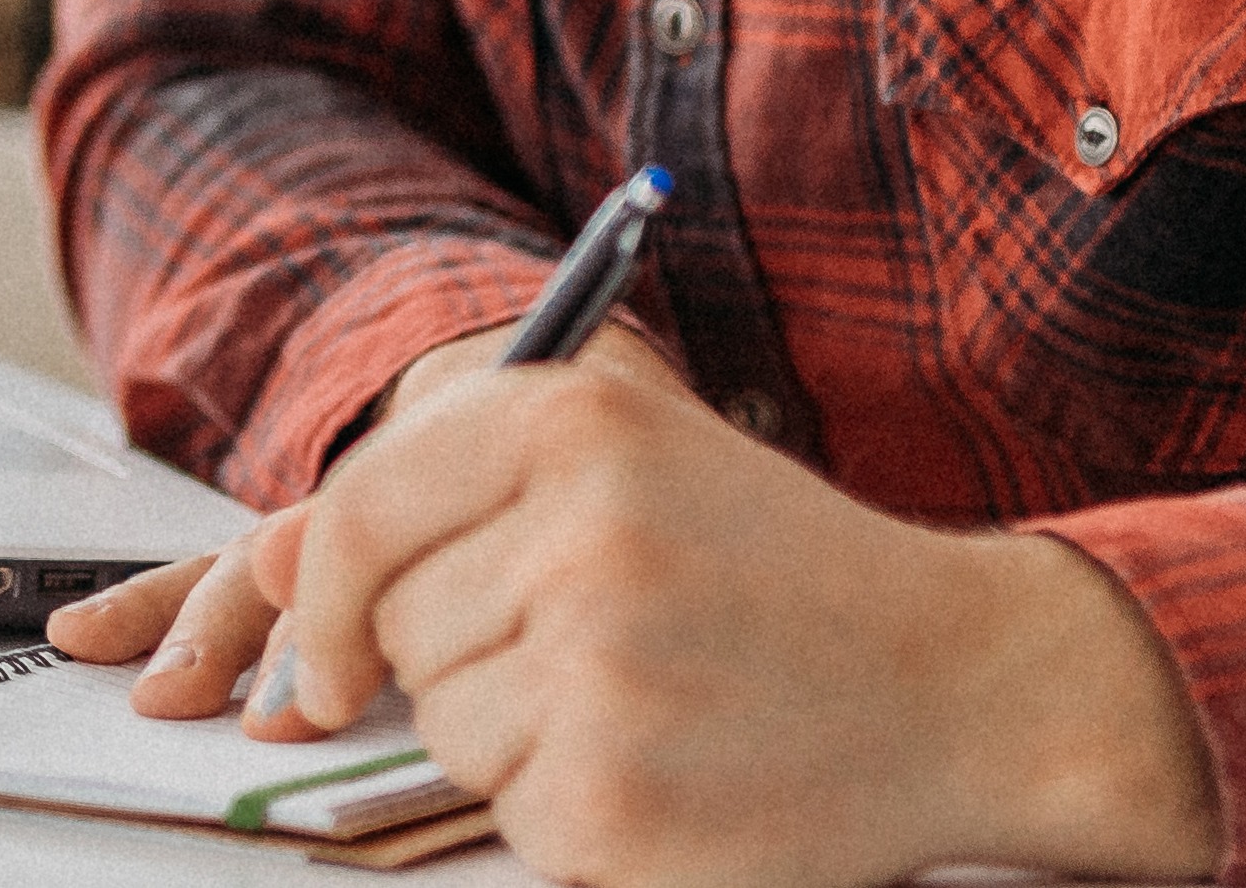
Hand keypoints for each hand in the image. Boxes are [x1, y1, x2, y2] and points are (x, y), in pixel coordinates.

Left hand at [45, 334, 1217, 886]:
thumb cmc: (788, 575)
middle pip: (398, 635)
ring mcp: (601, 678)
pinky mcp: (615, 805)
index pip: (353, 513)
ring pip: (447, 731)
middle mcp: (582, 538)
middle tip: (613, 648)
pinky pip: (510, 818)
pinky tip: (677, 770)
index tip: (337, 648)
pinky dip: (576, 814)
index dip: (328, 594)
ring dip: (526, 738)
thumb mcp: (631, 469)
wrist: (974, 685)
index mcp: (575, 427)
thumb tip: (271, 572)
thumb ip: (447, 492)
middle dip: (469, 658)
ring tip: (660, 701)